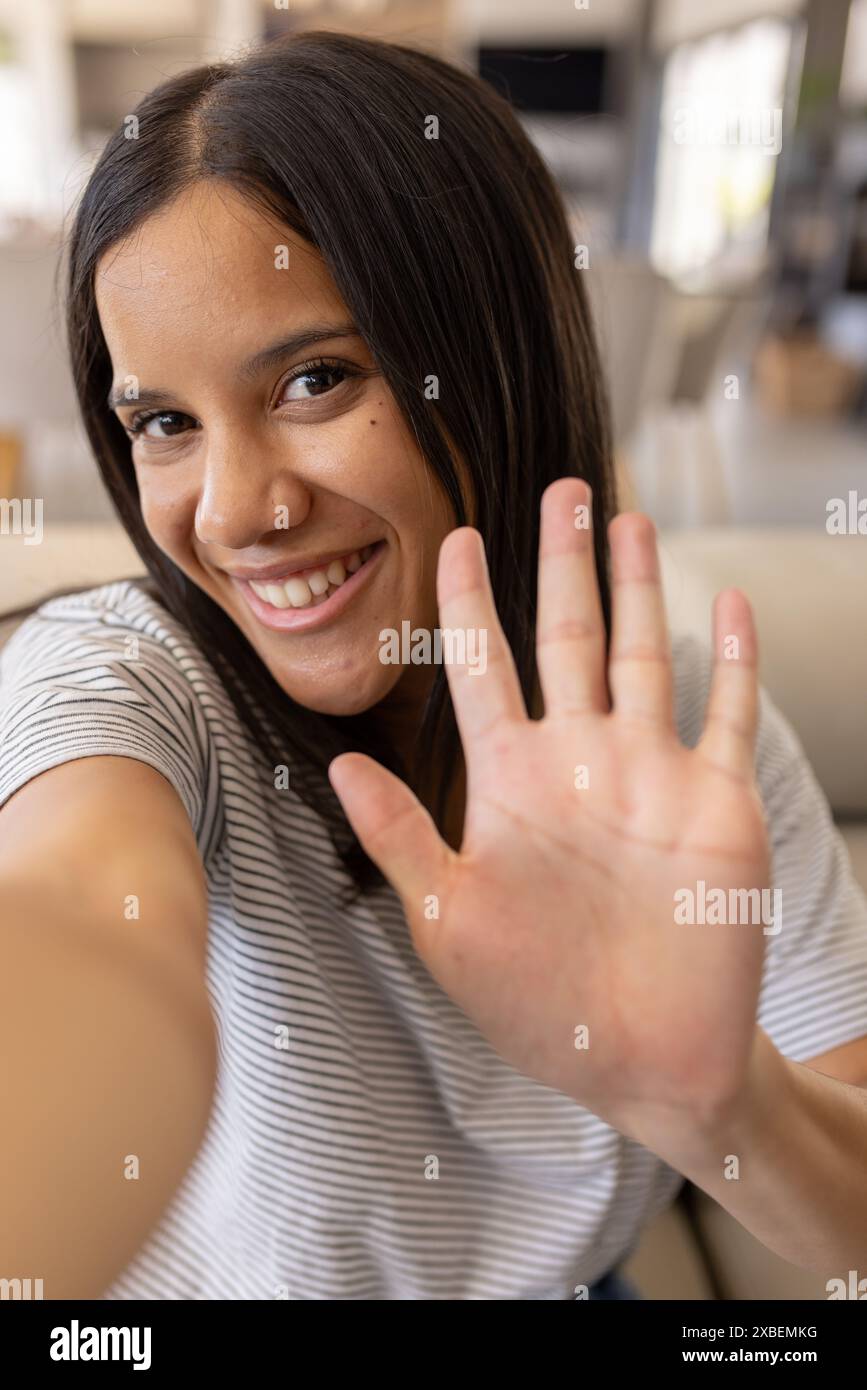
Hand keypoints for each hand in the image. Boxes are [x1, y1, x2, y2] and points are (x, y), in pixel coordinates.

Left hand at [329, 479, 770, 1144]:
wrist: (647, 1064)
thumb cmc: (539, 1006)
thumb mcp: (451, 924)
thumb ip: (404, 839)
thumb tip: (339, 767)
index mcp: (511, 785)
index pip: (483, 670)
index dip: (467, 603)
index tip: (454, 537)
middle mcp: (580, 764)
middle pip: (567, 639)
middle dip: (563, 565)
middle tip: (560, 491)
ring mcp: (651, 777)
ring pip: (642, 656)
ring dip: (639, 589)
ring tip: (629, 520)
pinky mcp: (716, 802)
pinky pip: (726, 715)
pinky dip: (732, 660)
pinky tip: (730, 605)